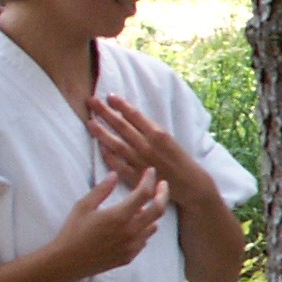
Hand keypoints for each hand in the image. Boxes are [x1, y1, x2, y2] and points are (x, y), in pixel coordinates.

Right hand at [52, 171, 170, 278]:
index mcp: (119, 216)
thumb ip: (102, 189)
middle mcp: (130, 231)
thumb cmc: (73, 232)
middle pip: (158, 210)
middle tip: (162, 185)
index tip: (151, 171)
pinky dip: (144, 229)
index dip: (150, 180)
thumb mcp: (84, 206)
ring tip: (140, 208)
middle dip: (163, 194)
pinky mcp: (129, 256)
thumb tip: (114, 175)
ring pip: (153, 226)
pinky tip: (133, 226)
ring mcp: (132, 246)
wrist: (67, 262)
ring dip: (151, 214)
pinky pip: (144, 240)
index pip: (144, 193)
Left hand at [88, 94, 202, 196]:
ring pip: (116, 144)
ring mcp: (140, 161)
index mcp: (159, 134)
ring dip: (101, 132)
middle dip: (105, 112)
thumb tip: (132, 118)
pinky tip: (100, 147)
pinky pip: (117, 164)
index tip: (109, 96)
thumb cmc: (182, 160)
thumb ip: (152, 130)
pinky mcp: (136, 177)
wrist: (191, 185)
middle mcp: (147, 146)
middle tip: (91, 101)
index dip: (121, 105)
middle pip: (122, 126)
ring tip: (89, 122)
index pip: (135, 115)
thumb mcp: (171, 140)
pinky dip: (108, 155)